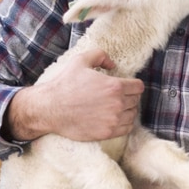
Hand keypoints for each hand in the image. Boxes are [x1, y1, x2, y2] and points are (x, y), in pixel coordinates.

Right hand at [6, 47, 144, 141]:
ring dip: (127, 110)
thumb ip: (100, 56)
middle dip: (129, 97)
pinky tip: (115, 119)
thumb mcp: (81, 61)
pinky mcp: (107, 132)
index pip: (138, 87)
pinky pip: (127, 128)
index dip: (133, 85)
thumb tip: (113, 64)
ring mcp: (113, 119)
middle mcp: (117, 103)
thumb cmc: (64, 84)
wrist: (49, 109)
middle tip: (118, 97)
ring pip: (133, 114)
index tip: (126, 86)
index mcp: (115, 86)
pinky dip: (124, 124)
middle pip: (136, 100)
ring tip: (117, 108)